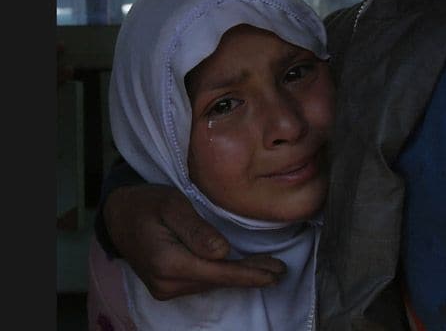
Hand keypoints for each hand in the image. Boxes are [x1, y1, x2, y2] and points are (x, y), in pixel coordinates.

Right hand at [104, 184, 285, 299]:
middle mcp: (166, 282)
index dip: (249, 274)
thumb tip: (223, 253)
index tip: (275, 273)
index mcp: (168, 262)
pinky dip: (224, 276)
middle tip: (281, 272)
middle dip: (251, 276)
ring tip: (268, 269)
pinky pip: (202, 282)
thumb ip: (197, 230)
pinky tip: (241, 270)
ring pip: (211, 283)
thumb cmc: (148, 203)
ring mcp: (165, 288)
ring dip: (239, 276)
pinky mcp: (166, 286)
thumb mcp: (173, 205)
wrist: (119, 216)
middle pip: (218, 280)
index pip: (218, 272)